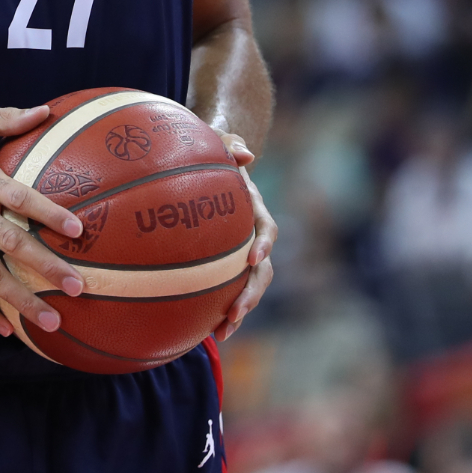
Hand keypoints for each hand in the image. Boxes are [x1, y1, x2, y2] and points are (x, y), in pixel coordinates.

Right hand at [0, 104, 87, 337]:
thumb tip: (45, 111)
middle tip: (77, 287)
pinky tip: (4, 328)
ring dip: (21, 299)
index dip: (50, 214)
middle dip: (47, 267)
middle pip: (12, 242)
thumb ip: (4, 117)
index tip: (77, 231)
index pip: (20, 197)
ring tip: (50, 319)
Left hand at [214, 130, 275, 342]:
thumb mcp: (221, 140)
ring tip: (223, 332)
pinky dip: (221, 311)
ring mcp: (240, 253)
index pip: (266, 228)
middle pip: (263, 269)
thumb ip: (231, 143)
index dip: (263, 244)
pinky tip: (205, 332)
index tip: (252, 258)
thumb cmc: (214, 151)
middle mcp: (252, 235)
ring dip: (241, 310)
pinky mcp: (225, 265)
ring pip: (250, 286)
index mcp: (254, 209)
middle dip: (252, 293)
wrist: (213, 165)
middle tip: (236, 311)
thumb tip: (245, 153)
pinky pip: (228, 290)